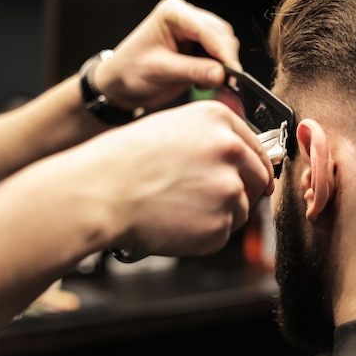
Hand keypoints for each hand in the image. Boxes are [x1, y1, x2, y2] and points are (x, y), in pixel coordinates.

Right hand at [60, 100, 273, 256]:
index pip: (256, 147)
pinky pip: (221, 234)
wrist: (98, 194)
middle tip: (209, 198)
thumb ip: (211, 138)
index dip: (253, 166)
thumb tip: (237, 159)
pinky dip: (203, 235)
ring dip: (219, 214)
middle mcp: (231, 150)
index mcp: (219, 120)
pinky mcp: (220, 225)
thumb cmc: (124, 162)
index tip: (254, 177)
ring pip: (241, 209)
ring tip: (179, 207)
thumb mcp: (172, 128)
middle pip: (257, 178)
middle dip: (240, 191)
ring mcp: (228, 189)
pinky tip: (175, 222)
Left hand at [93, 0, 240, 110]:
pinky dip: (220, 69)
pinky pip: (220, 54)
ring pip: (225, 44)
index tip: (234, 73)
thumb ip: (193, 71)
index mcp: (172, 13)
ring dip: (224, 65)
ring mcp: (194, 30)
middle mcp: (186, 16)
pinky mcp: (199, 46)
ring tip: (209, 83)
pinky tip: (208, 81)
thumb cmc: (131, 72)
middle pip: (221, 34)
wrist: (121, 83)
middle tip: (226, 83)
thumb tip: (223, 74)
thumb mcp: (160, 72)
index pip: (207, 30)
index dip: (223, 52)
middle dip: (225, 59)